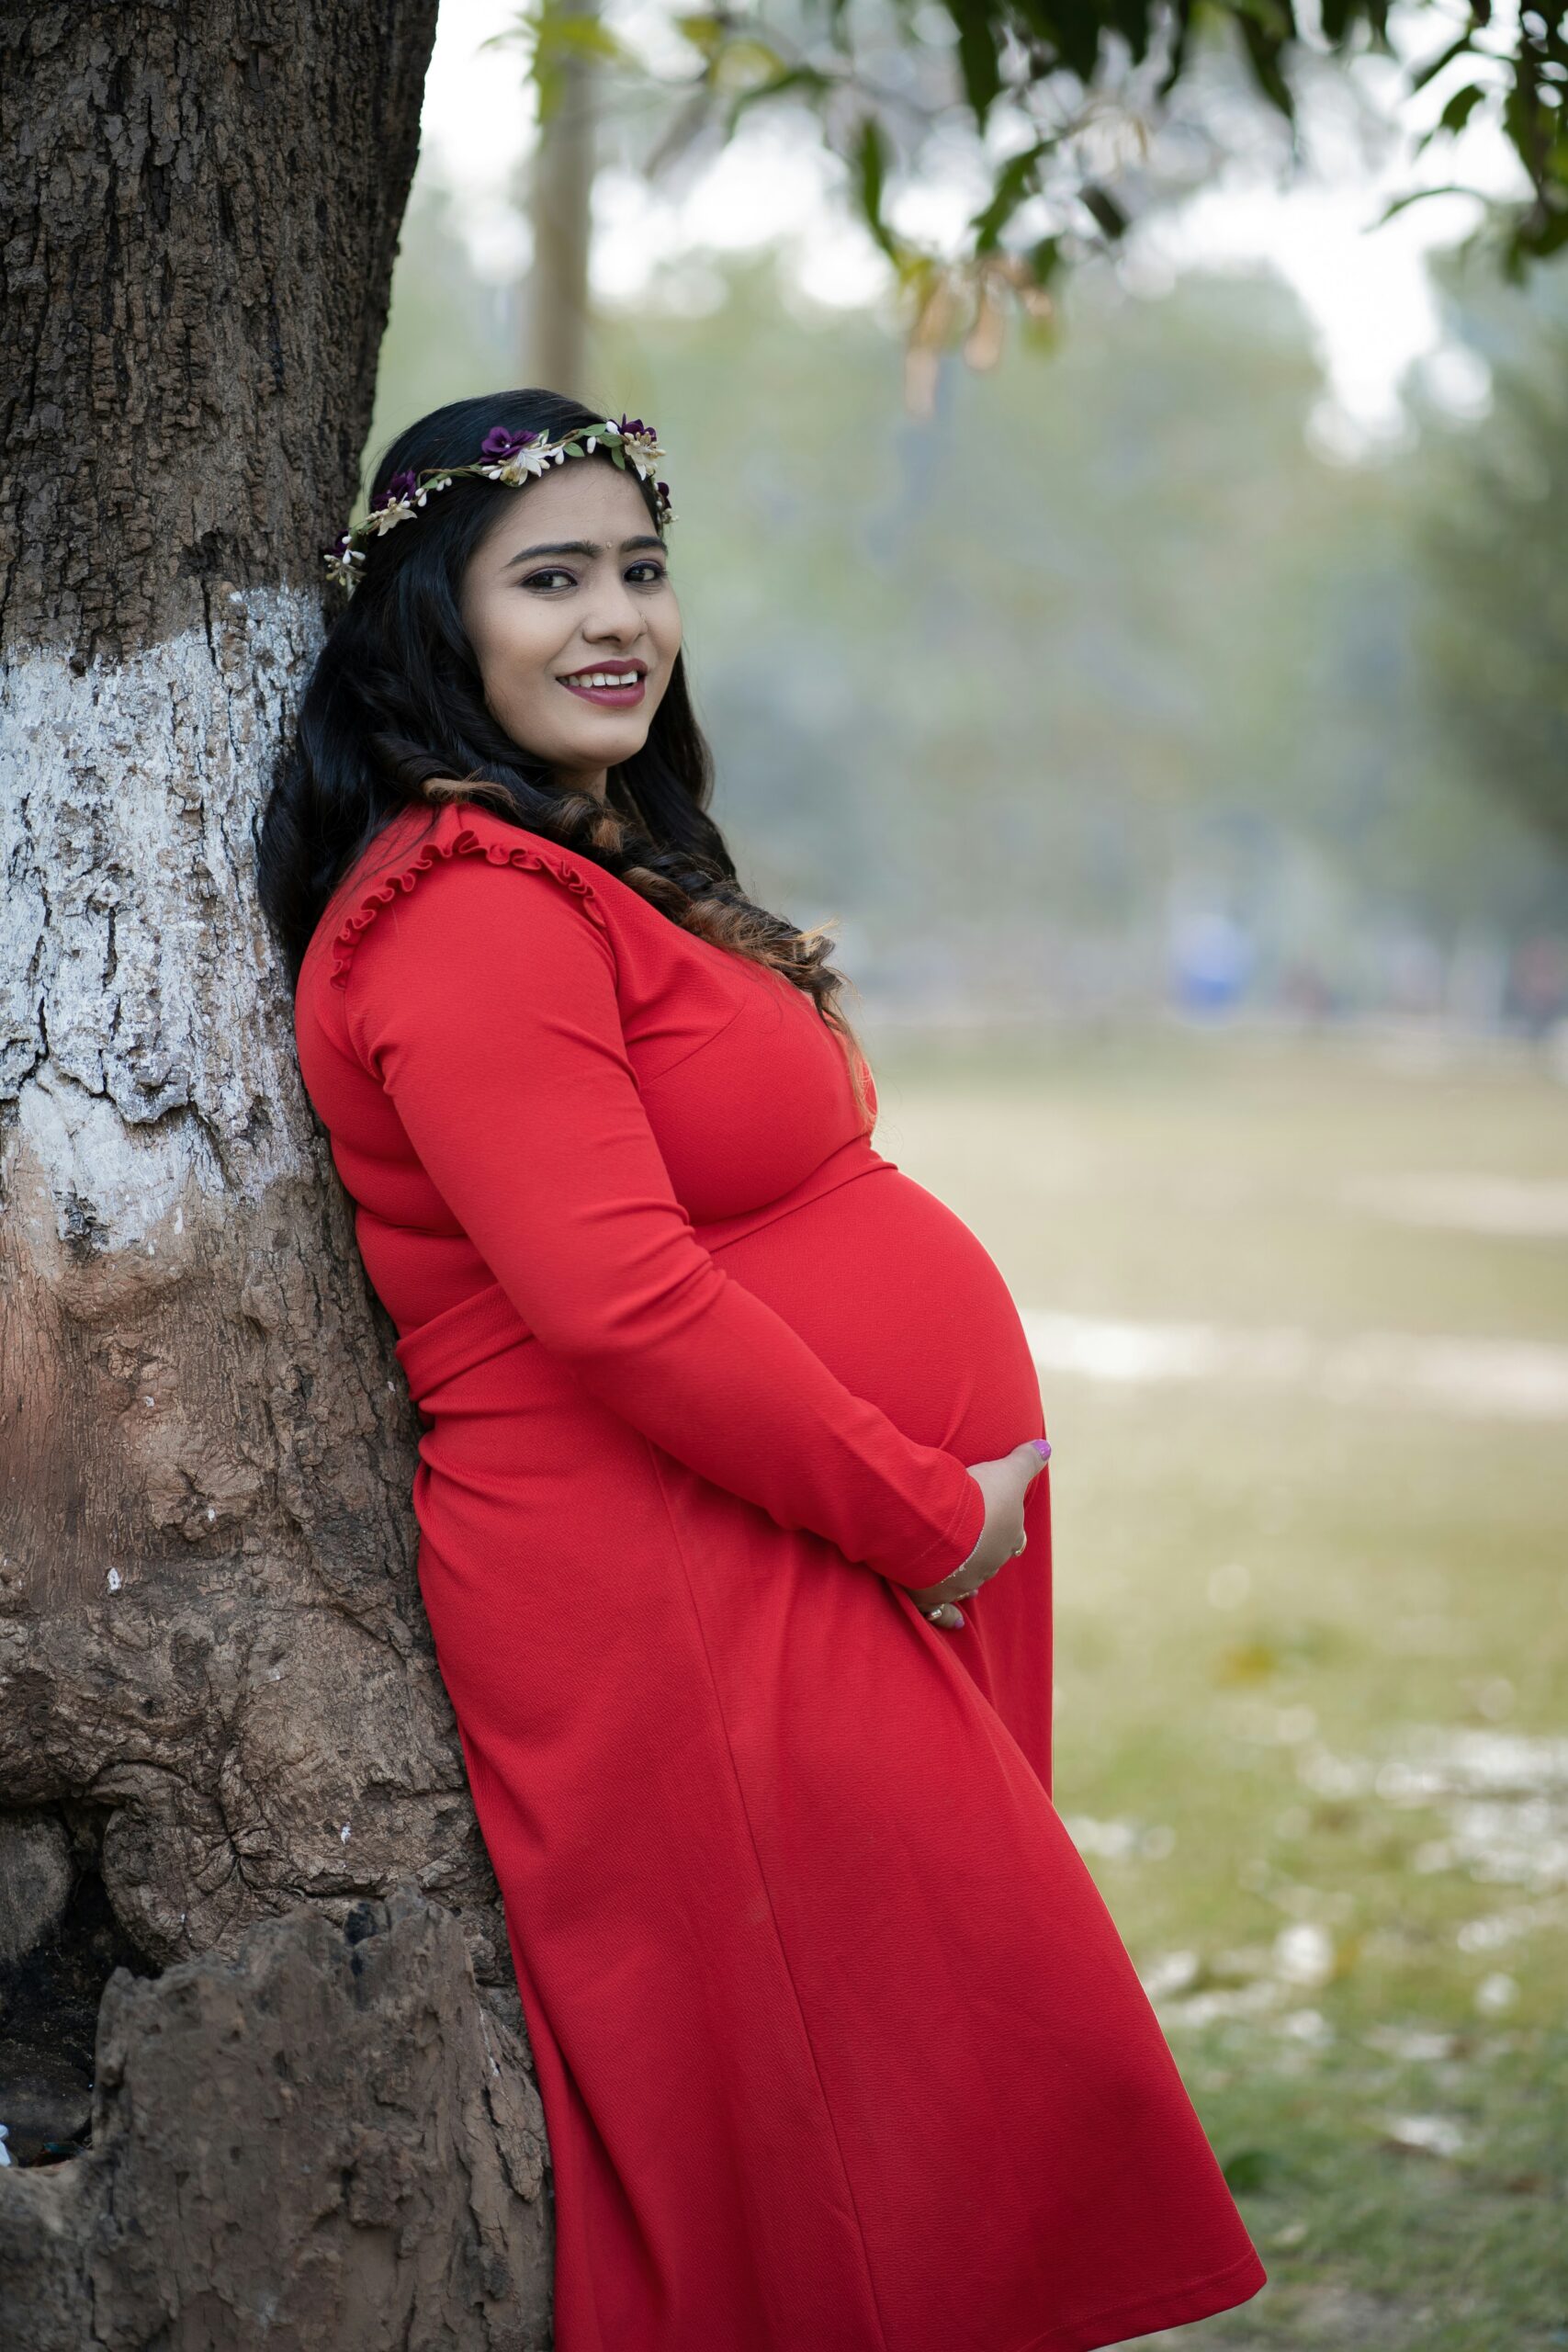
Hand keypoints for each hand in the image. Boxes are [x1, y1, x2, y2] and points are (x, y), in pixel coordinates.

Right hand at [907, 1438, 1049, 1629]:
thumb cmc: (977, 1498)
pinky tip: (957, 1623)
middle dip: (983, 1552)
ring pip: (969, 1584)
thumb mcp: (1007, 1471)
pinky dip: (949, 1618)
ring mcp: (962, 1581)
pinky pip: (943, 1613)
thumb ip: (1027, 1460)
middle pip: (991, 1560)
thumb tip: (1048, 1447)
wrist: (942, 1526)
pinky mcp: (934, 1594)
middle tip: (974, 1545)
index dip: (1008, 1531)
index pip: (1013, 1537)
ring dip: (966, 1577)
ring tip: (961, 1573)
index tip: (1002, 1526)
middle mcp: (989, 1563)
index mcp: (1007, 1537)